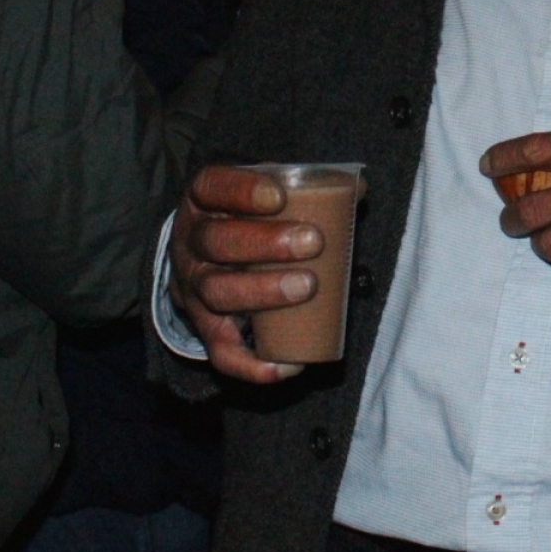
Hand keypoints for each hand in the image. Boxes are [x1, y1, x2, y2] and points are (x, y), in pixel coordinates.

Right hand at [168, 164, 323, 382]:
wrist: (203, 256)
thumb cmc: (245, 217)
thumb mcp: (260, 193)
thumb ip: (304, 187)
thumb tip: (360, 190)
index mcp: (202, 200)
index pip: (211, 186)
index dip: (241, 191)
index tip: (280, 196)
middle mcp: (190, 243)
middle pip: (216, 241)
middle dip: (265, 244)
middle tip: (311, 242)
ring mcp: (193, 288)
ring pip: (217, 292)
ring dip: (263, 291)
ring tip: (307, 285)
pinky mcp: (203, 327)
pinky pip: (221, 352)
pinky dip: (252, 364)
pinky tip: (288, 365)